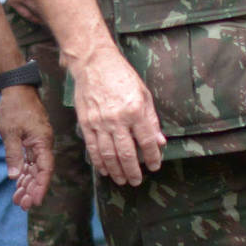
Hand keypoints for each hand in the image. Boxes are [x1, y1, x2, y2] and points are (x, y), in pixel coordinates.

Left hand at [0, 84, 53, 209]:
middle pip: (40, 172)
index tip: (35, 201)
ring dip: (27, 184)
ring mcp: (37, 143)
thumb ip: (13, 154)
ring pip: (34, 168)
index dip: (41, 186)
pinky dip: (23, 172)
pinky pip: (29, 161)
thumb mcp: (10, 132)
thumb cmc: (14, 108)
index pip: (45, 169)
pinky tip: (18, 184)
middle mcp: (43, 144)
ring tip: (18, 200)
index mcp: (42, 142)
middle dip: (32, 189)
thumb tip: (14, 176)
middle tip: (23, 205)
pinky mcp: (31, 141)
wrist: (17, 89)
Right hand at [69, 42, 163, 186]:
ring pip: (108, 154)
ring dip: (116, 170)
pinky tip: (104, 169)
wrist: (94, 63)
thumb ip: (151, 120)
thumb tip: (160, 142)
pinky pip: (92, 147)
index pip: (147, 141)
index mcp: (135, 111)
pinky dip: (98, 161)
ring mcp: (99, 122)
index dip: (152, 157)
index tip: (155, 166)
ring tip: (121, 180)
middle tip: (136, 181)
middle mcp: (117, 119)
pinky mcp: (86, 122)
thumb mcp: (144, 94)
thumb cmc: (122, 76)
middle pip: (127, 153)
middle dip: (133, 170)